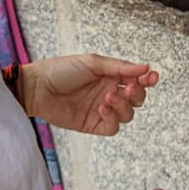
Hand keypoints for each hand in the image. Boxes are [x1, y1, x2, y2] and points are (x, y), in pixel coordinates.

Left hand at [24, 53, 157, 135]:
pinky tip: (101, 108)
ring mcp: (102, 110)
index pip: (136, 79)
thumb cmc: (60, 70)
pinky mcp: (93, 124)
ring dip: (122, 106)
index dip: (147, 79)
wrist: (37, 88)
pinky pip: (113, 127)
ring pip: (127, 114)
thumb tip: (145, 67)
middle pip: (136, 99)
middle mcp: (109, 92)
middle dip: (137, 94)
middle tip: (129, 87)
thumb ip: (120, 67)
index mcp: (110, 76)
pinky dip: (112, 118)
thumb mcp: (92, 62)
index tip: (151, 77)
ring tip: (107, 97)